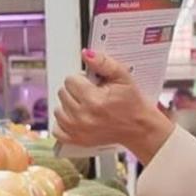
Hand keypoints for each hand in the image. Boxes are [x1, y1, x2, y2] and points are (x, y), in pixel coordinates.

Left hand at [52, 50, 173, 161]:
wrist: (138, 127)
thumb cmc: (132, 103)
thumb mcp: (123, 77)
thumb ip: (103, 63)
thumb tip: (87, 54)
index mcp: (94, 100)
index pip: (70, 80)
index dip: (81, 79)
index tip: (91, 83)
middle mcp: (83, 117)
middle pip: (63, 93)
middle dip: (75, 91)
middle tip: (91, 94)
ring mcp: (78, 131)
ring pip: (58, 109)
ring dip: (69, 105)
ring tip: (86, 106)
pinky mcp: (77, 140)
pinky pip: (57, 129)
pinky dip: (64, 123)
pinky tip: (77, 118)